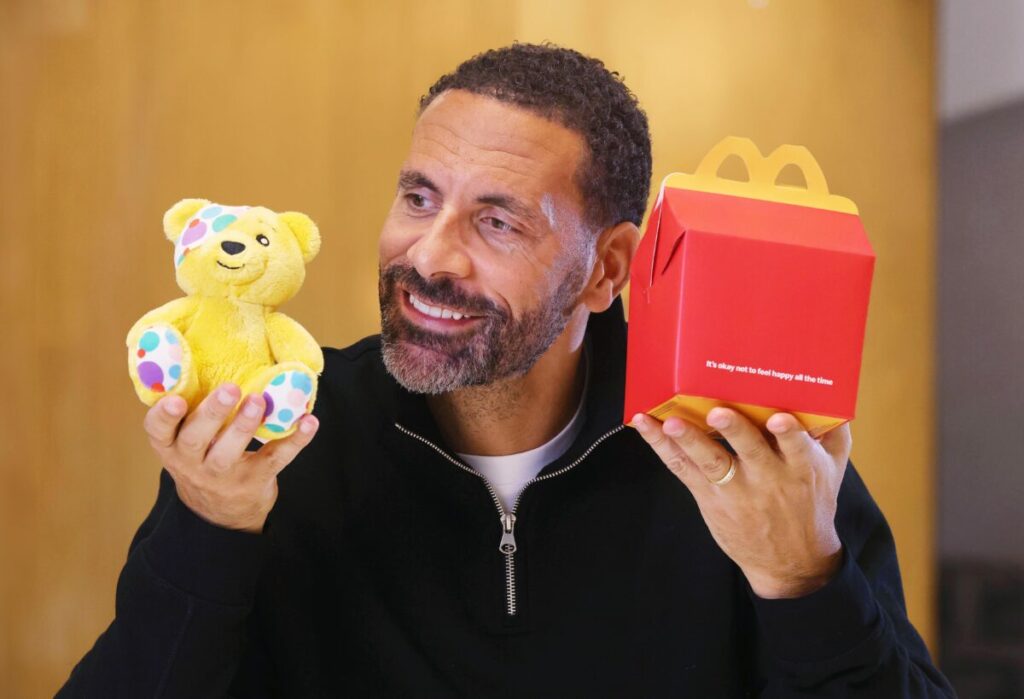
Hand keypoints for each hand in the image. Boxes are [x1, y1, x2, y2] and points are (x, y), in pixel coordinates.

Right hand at [143, 383, 318, 532]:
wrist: (221, 513)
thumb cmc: (203, 459)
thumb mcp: (186, 441)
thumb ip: (194, 412)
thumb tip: (215, 356)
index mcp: (171, 446)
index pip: (157, 432)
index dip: (163, 416)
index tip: (175, 400)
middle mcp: (191, 463)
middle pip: (194, 439)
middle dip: (211, 413)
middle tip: (230, 389)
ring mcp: (222, 476)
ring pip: (228, 453)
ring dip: (244, 425)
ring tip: (259, 400)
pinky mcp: (254, 481)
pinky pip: (274, 458)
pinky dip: (294, 439)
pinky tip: (309, 422)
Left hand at [632, 408, 850, 598]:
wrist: (792, 561)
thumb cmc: (811, 505)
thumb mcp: (833, 471)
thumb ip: (833, 433)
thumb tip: (834, 393)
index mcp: (803, 467)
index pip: (797, 447)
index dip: (789, 434)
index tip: (779, 419)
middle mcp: (769, 478)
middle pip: (751, 451)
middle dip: (735, 431)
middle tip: (719, 412)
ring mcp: (736, 489)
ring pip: (711, 462)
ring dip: (690, 439)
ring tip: (672, 422)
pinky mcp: (709, 497)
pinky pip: (683, 469)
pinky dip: (662, 447)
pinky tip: (646, 424)